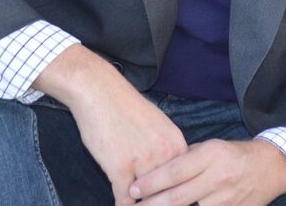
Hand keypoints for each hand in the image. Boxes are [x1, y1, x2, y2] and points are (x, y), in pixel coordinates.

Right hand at [32, 45, 187, 204]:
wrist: (99, 91)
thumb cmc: (125, 106)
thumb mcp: (158, 124)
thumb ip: (167, 148)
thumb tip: (171, 170)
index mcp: (176, 143)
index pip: (186, 180)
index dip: (180, 195)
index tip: (177, 201)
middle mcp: (165, 153)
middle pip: (170, 193)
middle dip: (163, 203)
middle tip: (156, 205)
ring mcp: (143, 161)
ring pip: (149, 200)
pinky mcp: (120, 168)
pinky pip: (125, 200)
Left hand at [130, 138, 285, 205]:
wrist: (271, 167)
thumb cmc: (235, 154)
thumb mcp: (211, 146)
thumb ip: (186, 159)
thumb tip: (156, 171)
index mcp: (212, 155)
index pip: (175, 171)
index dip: (151, 182)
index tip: (132, 190)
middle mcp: (219, 178)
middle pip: (178, 197)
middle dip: (151, 205)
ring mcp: (228, 200)